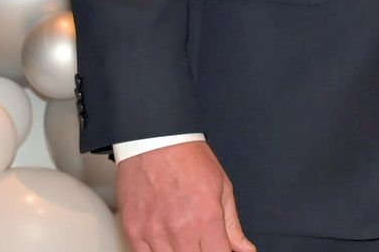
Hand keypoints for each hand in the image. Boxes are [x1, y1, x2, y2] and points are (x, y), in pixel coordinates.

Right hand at [116, 140, 254, 251]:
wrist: (155, 139)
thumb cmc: (188, 158)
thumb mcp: (222, 187)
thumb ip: (232, 226)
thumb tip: (245, 250)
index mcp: (206, 218)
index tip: (219, 249)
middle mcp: (180, 229)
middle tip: (201, 242)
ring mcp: (154, 232)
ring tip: (184, 239)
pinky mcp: (133, 230)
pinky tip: (165, 241)